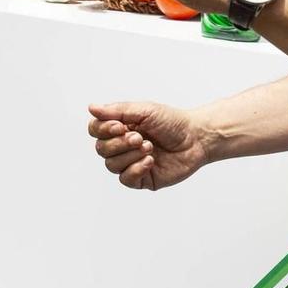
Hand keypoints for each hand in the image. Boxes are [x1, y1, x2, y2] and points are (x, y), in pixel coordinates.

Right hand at [87, 100, 211, 189]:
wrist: (196, 138)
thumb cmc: (172, 122)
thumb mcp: (144, 111)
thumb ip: (117, 111)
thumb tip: (91, 107)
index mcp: (120, 128)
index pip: (96, 130)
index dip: (103, 130)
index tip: (120, 126)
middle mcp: (123, 146)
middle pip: (101, 149)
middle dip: (119, 143)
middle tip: (140, 138)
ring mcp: (131, 163)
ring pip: (111, 165)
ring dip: (130, 155)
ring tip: (149, 147)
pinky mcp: (142, 178)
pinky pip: (126, 179)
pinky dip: (136, 169)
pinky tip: (151, 161)